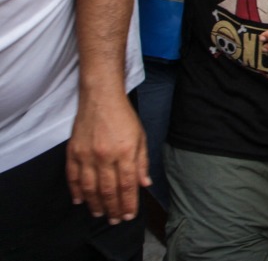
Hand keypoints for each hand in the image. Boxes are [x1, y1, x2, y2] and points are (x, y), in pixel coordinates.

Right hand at [66, 95, 149, 222]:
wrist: (101, 98)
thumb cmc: (124, 116)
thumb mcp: (141, 137)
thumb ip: (141, 162)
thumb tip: (144, 184)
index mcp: (125, 152)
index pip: (128, 185)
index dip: (129, 203)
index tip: (129, 215)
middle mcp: (105, 155)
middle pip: (108, 190)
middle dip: (113, 208)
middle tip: (115, 220)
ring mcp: (87, 155)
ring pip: (90, 187)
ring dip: (95, 204)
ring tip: (100, 214)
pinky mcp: (73, 152)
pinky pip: (73, 177)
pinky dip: (76, 191)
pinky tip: (80, 200)